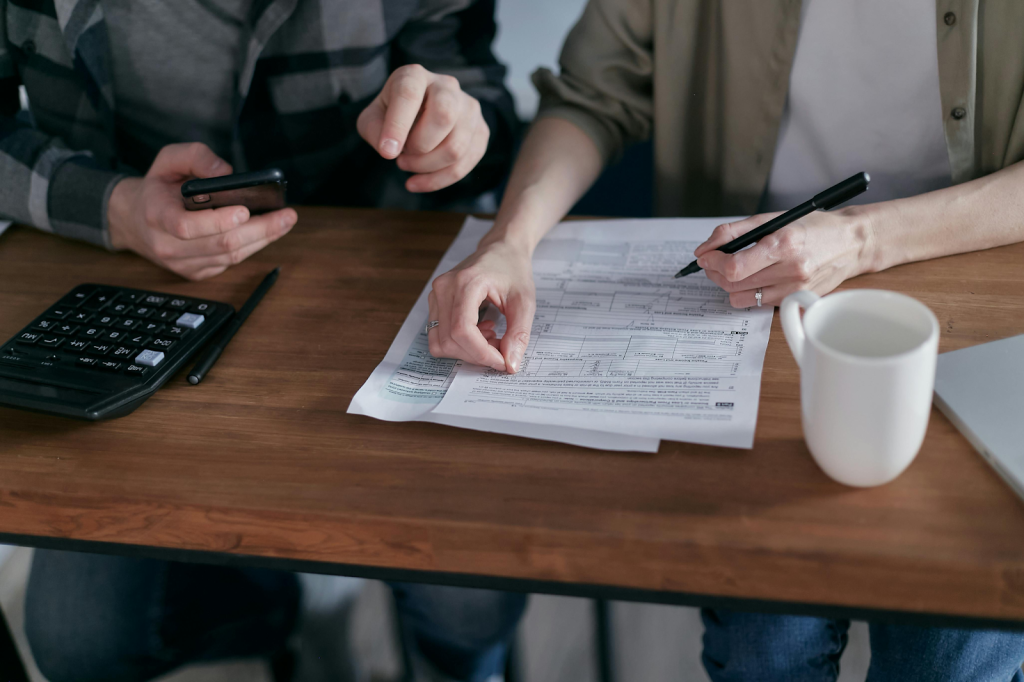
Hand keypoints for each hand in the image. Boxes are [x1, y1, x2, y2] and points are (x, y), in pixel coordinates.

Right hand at [108, 142, 296, 280]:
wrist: (135, 220)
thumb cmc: (157, 188)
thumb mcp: (168, 160)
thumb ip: (196, 157)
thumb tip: (226, 173)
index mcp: (157, 215)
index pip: (187, 226)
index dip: (217, 221)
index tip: (245, 210)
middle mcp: (168, 245)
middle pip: (221, 244)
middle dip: (260, 230)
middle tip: (286, 216)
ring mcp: (182, 264)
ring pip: (230, 257)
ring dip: (263, 240)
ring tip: (285, 222)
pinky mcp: (196, 273)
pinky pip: (230, 263)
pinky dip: (252, 247)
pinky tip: (268, 233)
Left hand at [357, 64, 488, 192]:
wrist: (418, 114)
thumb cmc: (392, 115)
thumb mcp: (372, 118)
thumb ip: (374, 130)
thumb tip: (390, 150)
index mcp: (415, 76)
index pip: (409, 95)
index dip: (398, 126)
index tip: (387, 153)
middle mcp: (447, 86)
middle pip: (444, 116)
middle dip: (419, 146)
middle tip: (401, 155)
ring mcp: (469, 108)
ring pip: (456, 146)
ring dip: (427, 166)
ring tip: (407, 164)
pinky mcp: (481, 131)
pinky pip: (465, 163)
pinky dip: (439, 180)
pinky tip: (420, 182)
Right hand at [428, 239, 535, 372]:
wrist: (501, 249)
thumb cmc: (513, 270)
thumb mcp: (525, 302)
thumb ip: (518, 334)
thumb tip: (511, 364)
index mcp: (466, 282)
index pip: (462, 331)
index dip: (482, 353)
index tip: (502, 361)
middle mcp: (444, 288)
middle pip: (450, 340)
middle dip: (477, 354)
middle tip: (501, 348)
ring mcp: (435, 295)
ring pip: (440, 342)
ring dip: (466, 351)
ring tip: (490, 337)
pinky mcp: (434, 302)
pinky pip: (438, 335)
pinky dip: (458, 343)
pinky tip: (479, 331)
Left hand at [693, 207, 874, 306]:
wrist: (850, 243)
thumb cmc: (812, 228)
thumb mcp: (772, 218)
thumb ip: (733, 232)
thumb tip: (704, 248)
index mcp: (783, 244)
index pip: (734, 267)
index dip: (712, 262)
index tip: (705, 255)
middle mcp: (790, 270)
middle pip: (733, 284)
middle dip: (714, 272)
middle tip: (713, 261)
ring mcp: (794, 289)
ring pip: (741, 297)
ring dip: (729, 284)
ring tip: (733, 269)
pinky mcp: (795, 301)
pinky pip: (758, 303)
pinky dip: (749, 291)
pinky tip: (756, 277)